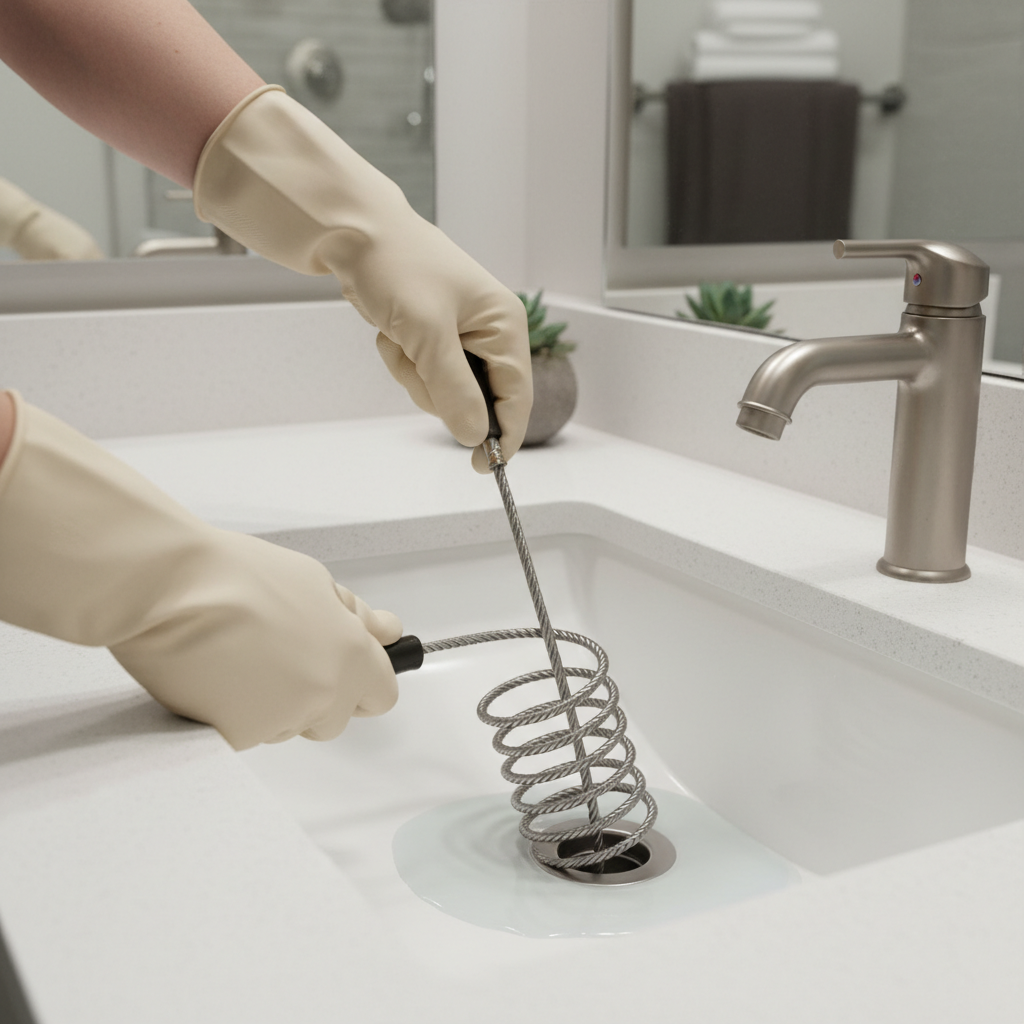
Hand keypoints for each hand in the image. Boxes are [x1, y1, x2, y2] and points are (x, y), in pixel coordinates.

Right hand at [0, 393, 400, 748]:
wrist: (166, 587)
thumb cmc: (234, 575)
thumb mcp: (312, 580)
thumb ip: (357, 615)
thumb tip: (387, 631)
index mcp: (350, 656)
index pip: (381, 694)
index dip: (364, 680)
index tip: (346, 666)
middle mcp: (323, 695)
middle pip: (336, 717)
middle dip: (318, 693)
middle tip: (283, 654)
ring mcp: (280, 721)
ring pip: (290, 726)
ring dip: (276, 704)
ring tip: (241, 656)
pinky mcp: (235, 738)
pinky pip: (249, 733)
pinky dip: (236, 713)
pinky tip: (218, 674)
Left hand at [193, 86, 531, 471]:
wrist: (351, 230)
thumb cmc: (397, 265)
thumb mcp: (428, 335)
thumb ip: (455, 391)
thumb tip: (476, 436)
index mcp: (505, 324)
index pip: (518, 395)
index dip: (503, 434)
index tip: (482, 466)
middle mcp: (489, 330)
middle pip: (478, 397)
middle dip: (439, 390)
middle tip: (415, 362)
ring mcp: (460, 332)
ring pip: (445, 388)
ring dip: (415, 374)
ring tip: (399, 338)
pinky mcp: (432, 333)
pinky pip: (422, 371)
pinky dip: (402, 360)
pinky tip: (390, 332)